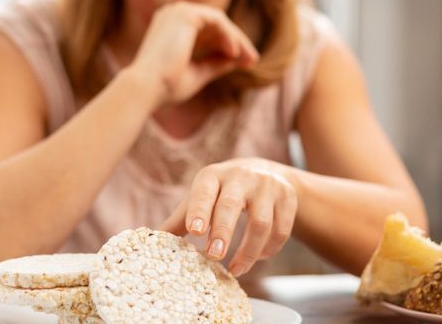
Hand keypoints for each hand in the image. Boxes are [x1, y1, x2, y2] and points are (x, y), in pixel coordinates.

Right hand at [129, 1, 258, 104]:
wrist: (146, 88)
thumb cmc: (166, 86)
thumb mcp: (197, 73)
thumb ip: (215, 64)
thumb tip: (236, 60)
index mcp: (171, 28)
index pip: (207, 32)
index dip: (228, 46)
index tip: (246, 63)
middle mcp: (172, 15)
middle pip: (216, 25)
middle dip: (237, 43)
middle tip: (253, 61)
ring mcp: (178, 11)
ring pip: (219, 21)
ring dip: (237, 40)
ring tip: (248, 59)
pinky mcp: (186, 14)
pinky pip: (218, 21)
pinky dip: (229, 36)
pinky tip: (235, 53)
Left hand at [160, 158, 297, 276]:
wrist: (267, 172)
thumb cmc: (225, 189)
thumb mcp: (203, 195)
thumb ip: (182, 218)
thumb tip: (153, 240)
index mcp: (214, 175)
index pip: (205, 192)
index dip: (199, 210)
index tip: (195, 230)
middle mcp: (242, 176)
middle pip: (232, 205)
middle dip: (223, 231)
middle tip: (215, 256)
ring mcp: (268, 186)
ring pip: (261, 222)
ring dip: (249, 250)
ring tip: (236, 269)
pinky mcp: (288, 197)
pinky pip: (281, 229)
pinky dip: (269, 249)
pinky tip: (258, 257)